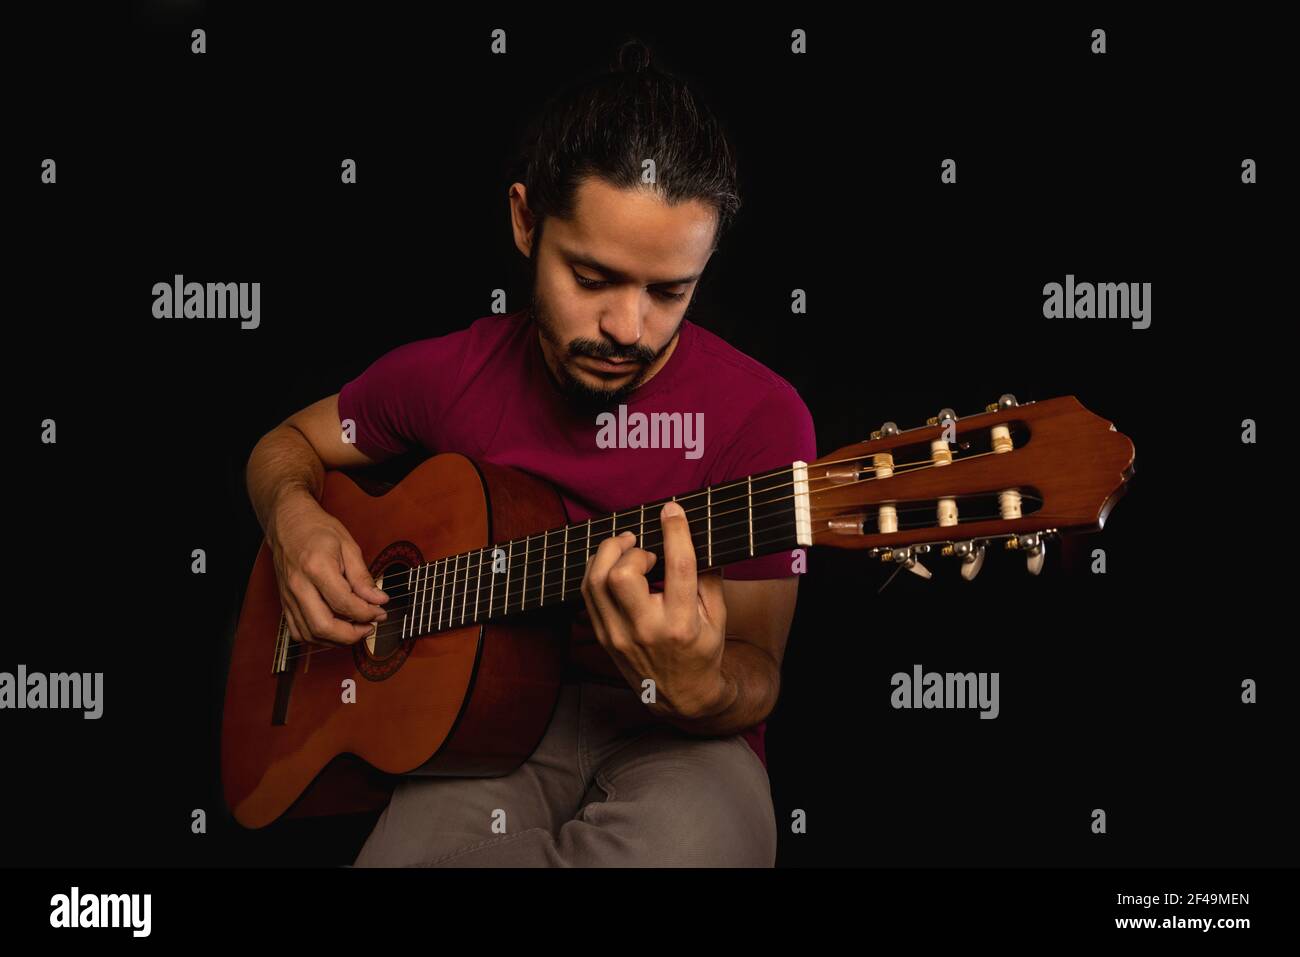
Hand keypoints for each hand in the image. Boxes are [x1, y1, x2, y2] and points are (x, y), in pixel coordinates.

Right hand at [269, 491, 387, 645]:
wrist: (288, 522)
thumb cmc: (317, 530)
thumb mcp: (348, 546)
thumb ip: (362, 577)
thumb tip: (378, 600)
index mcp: (316, 567)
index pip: (344, 603)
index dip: (366, 613)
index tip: (380, 611)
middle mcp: (299, 586)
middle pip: (323, 626)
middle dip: (351, 634)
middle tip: (369, 626)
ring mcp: (289, 596)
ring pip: (310, 634)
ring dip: (336, 639)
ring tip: (356, 628)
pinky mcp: (284, 603)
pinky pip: (299, 631)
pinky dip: (319, 637)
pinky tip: (336, 629)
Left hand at [580, 501, 732, 719]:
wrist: (681, 695)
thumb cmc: (702, 649)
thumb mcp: (717, 616)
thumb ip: (708, 576)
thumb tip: (696, 535)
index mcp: (681, 624)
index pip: (676, 568)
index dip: (675, 532)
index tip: (672, 510)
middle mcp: (646, 630)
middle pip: (621, 575)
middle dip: (631, 549)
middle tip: (644, 547)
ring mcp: (619, 635)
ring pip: (595, 581)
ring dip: (608, 554)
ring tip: (626, 547)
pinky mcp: (603, 636)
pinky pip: (588, 594)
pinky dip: (597, 570)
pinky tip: (613, 564)